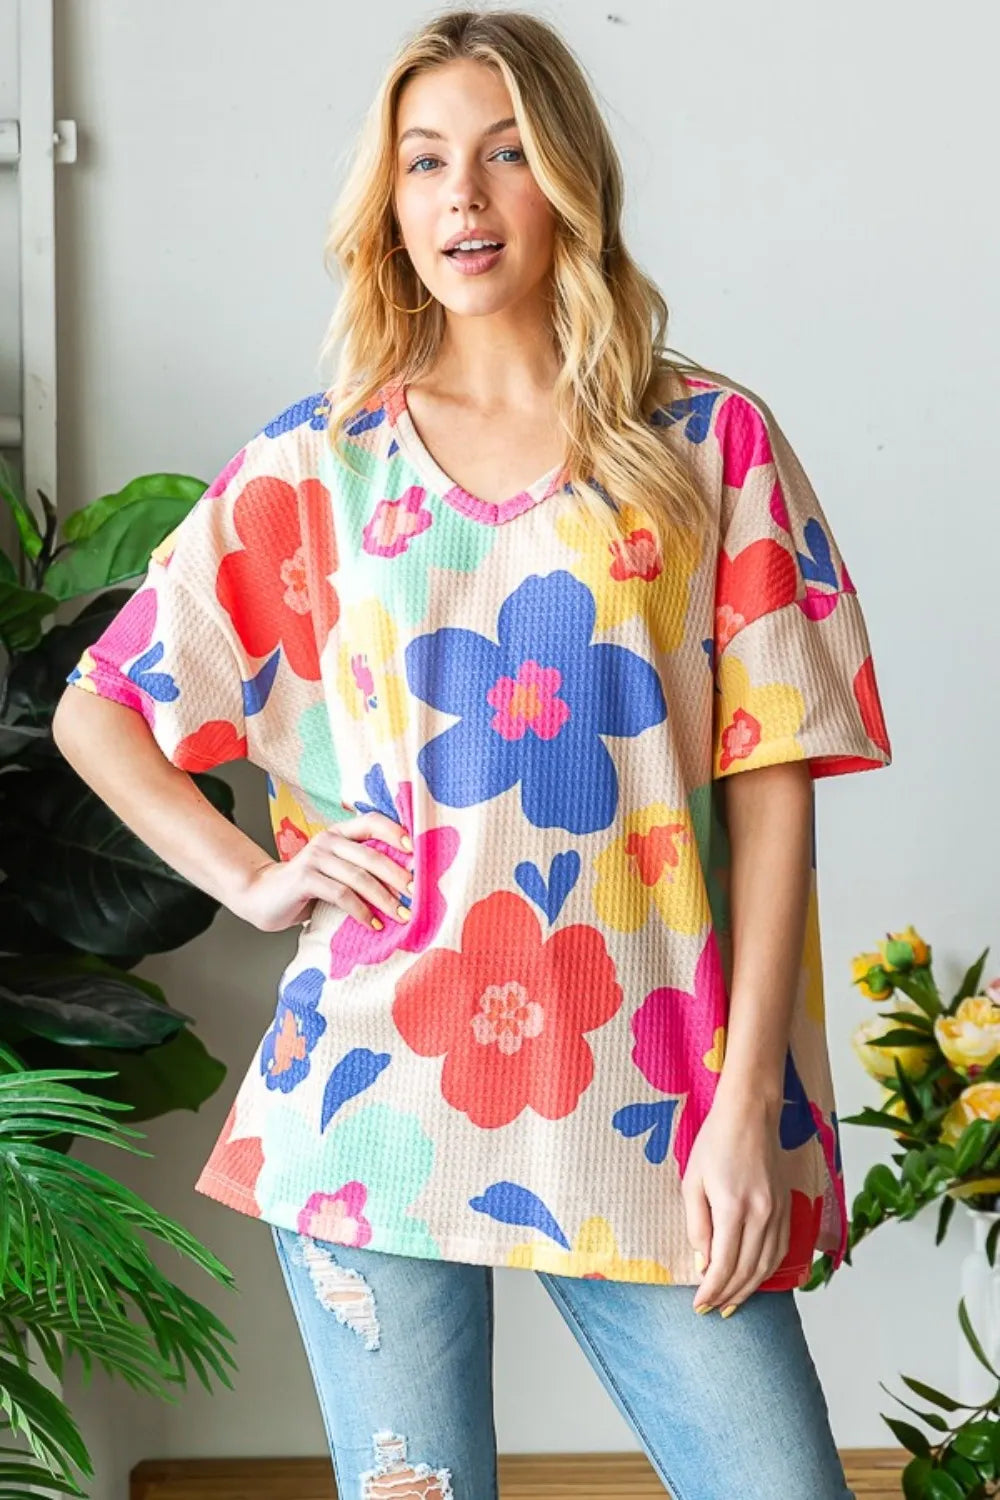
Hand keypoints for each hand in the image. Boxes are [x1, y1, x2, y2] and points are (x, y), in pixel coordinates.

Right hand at [233, 809, 413, 933]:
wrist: (262, 896)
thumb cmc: (306, 887)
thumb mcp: (335, 871)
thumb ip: (359, 868)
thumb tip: (405, 882)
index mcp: (338, 833)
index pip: (371, 822)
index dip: (395, 832)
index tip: (416, 852)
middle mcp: (327, 840)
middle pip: (371, 854)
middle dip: (398, 876)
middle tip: (416, 894)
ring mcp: (315, 858)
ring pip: (359, 877)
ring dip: (384, 899)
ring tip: (401, 915)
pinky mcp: (305, 879)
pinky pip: (342, 895)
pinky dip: (361, 911)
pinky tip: (373, 924)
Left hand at [681, 1085, 790, 1315]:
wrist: (751, 1114)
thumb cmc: (715, 1142)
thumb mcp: (692, 1181)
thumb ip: (697, 1225)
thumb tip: (703, 1264)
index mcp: (734, 1207)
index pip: (724, 1265)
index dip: (711, 1291)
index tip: (699, 1306)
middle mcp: (762, 1214)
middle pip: (748, 1271)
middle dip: (729, 1296)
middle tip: (712, 1311)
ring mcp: (779, 1212)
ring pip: (768, 1265)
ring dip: (749, 1290)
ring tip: (732, 1305)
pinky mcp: (788, 1207)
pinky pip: (781, 1250)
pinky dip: (767, 1271)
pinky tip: (755, 1280)